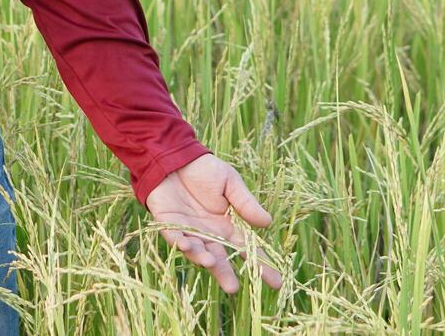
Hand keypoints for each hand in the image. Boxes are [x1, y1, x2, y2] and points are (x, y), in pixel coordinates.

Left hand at [146, 153, 282, 293]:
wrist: (176, 156)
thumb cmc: (205, 170)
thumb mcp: (230, 183)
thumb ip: (245, 204)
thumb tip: (268, 223)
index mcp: (228, 226)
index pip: (247, 249)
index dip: (261, 265)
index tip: (276, 282)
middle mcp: (209, 234)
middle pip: (219, 259)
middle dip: (225, 274)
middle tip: (232, 288)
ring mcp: (189, 231)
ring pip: (196, 251)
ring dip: (201, 258)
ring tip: (209, 262)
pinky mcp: (168, 224)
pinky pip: (173, 236)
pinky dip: (178, 242)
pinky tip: (185, 244)